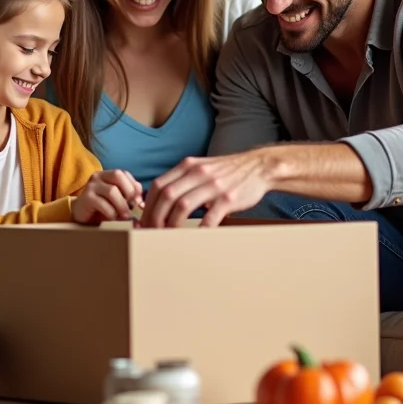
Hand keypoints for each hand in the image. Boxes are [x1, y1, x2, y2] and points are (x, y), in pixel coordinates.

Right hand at [71, 169, 143, 224]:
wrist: (81, 216)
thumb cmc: (102, 208)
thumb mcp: (117, 200)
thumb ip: (129, 197)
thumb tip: (141, 203)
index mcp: (107, 174)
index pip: (124, 173)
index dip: (134, 186)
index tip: (138, 201)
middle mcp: (98, 176)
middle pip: (118, 175)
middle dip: (129, 191)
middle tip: (132, 207)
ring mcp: (91, 186)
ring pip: (112, 191)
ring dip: (122, 205)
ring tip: (125, 216)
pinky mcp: (86, 198)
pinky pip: (103, 204)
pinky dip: (112, 213)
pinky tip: (113, 219)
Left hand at [140, 151, 272, 227]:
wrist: (259, 167)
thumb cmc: (227, 172)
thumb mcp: (201, 168)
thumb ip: (182, 180)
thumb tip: (161, 201)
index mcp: (188, 166)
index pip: (158, 185)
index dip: (147, 205)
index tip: (143, 221)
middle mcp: (198, 173)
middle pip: (166, 196)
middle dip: (155, 217)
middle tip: (151, 233)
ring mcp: (214, 185)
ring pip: (183, 206)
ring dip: (171, 224)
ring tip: (168, 236)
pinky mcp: (229, 198)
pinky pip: (209, 217)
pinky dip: (199, 229)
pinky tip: (194, 237)